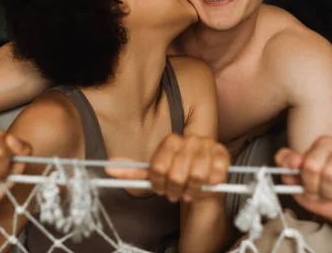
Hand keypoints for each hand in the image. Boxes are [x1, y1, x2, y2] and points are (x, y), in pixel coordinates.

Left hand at [106, 133, 229, 202]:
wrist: (203, 188)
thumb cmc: (178, 179)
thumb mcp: (155, 176)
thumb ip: (132, 171)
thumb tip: (108, 167)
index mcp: (171, 140)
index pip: (157, 167)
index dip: (158, 183)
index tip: (161, 187)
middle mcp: (190, 139)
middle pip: (176, 173)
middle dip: (174, 190)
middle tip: (176, 192)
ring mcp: (208, 146)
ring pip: (195, 176)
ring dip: (192, 190)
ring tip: (190, 190)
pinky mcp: (224, 156)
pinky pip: (214, 177)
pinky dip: (208, 187)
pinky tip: (205, 186)